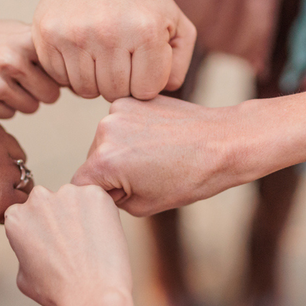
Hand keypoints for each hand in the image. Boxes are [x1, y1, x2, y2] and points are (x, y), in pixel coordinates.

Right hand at [0, 1, 59, 117]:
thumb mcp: (13, 31)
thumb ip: (44, 50)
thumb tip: (80, 75)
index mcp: (25, 39)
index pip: (62, 71)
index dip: (56, 74)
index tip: (43, 70)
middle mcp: (12, 59)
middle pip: (51, 95)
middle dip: (39, 91)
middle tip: (20, 79)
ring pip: (30, 107)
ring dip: (19, 99)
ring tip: (0, 81)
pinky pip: (8, 115)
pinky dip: (0, 107)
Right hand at [4, 184, 130, 305]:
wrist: (93, 295)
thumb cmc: (59, 292)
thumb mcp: (22, 276)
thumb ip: (23, 250)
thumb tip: (31, 245)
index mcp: (16, 217)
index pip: (28, 214)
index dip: (42, 230)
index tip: (53, 244)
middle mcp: (38, 199)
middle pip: (50, 202)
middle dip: (60, 218)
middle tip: (73, 243)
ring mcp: (67, 193)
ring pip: (75, 199)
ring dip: (81, 214)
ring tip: (90, 242)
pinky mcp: (95, 194)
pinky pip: (98, 200)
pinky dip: (102, 214)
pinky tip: (102, 236)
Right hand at [32, 0, 196, 101]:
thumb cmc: (136, 0)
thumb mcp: (174, 21)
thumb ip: (179, 62)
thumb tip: (162, 91)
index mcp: (146, 31)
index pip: (145, 91)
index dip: (144, 81)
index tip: (140, 62)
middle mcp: (110, 33)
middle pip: (115, 93)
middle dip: (119, 82)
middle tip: (118, 57)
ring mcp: (75, 34)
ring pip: (86, 91)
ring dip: (94, 80)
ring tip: (99, 54)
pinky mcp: (48, 35)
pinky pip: (61, 79)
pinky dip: (70, 72)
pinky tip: (79, 51)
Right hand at [72, 96, 233, 216]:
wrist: (223, 142)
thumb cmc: (191, 178)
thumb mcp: (144, 206)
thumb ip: (112, 199)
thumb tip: (100, 187)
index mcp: (104, 161)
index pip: (81, 185)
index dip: (102, 195)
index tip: (126, 195)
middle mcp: (104, 130)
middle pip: (92, 160)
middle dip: (112, 172)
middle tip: (148, 176)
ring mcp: (118, 110)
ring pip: (106, 141)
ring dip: (121, 150)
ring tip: (156, 156)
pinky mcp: (132, 98)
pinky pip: (121, 122)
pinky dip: (132, 131)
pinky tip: (158, 139)